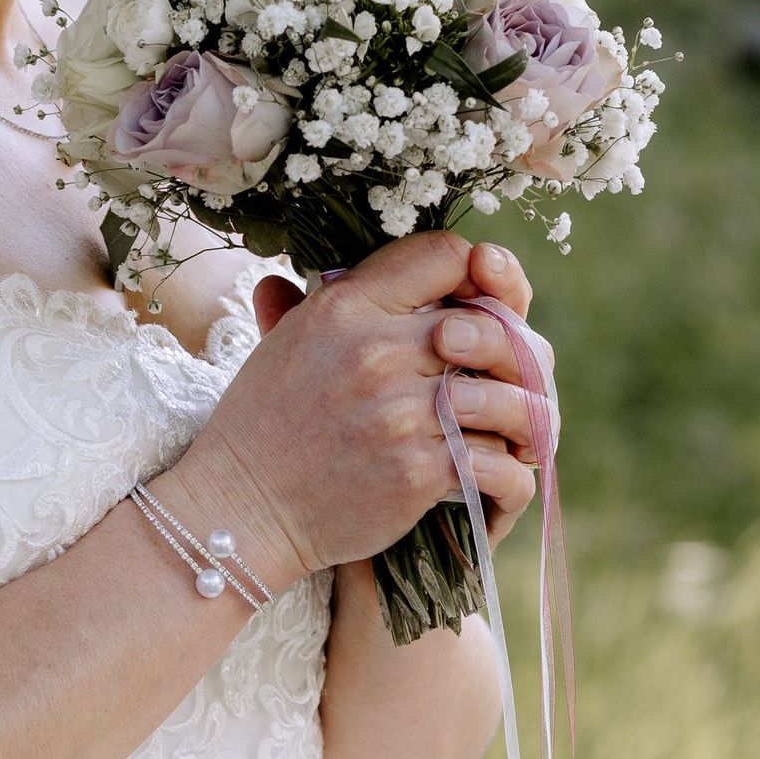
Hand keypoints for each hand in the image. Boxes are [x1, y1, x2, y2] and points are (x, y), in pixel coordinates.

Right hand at [252, 239, 556, 555]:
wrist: (242, 505)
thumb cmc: (266, 418)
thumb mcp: (291, 336)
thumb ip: (331, 295)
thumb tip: (366, 269)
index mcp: (346, 305)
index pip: (446, 253)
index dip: (473, 274)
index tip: (472, 304)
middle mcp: (376, 350)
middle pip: (491, 324)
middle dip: (512, 351)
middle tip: (505, 375)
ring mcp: (399, 412)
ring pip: (507, 396)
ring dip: (517, 417)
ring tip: (509, 430)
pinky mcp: (416, 472)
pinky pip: (498, 462)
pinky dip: (505, 471)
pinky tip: (490, 473)